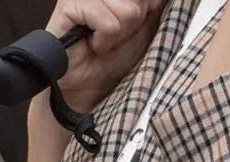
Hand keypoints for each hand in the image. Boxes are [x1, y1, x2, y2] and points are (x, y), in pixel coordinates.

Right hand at [45, 0, 168, 110]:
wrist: (87, 85)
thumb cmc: (113, 59)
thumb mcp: (142, 30)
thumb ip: (150, 7)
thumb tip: (160, 0)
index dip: (147, 12)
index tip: (134, 28)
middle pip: (138, 3)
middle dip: (134, 25)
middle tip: (116, 37)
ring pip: (127, 11)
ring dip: (119, 34)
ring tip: (105, 41)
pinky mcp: (69, 4)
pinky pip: (109, 24)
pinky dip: (105, 42)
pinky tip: (94, 45)